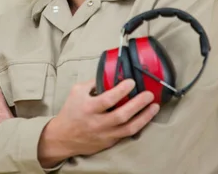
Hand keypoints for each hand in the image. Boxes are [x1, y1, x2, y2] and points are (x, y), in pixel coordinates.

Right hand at [38, 78, 158, 167]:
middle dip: (138, 104)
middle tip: (149, 95)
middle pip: (122, 115)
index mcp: (88, 108)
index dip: (121, 90)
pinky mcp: (110, 142)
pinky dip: (139, 125)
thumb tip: (109, 74)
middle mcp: (97, 122)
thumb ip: (92, 84)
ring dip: (144, 117)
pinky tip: (146, 117)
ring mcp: (105, 134)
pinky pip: (127, 134)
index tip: (131, 82)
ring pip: (129, 128)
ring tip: (154, 106)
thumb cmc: (70, 112)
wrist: (63, 137)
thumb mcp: (76, 92)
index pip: (107, 99)